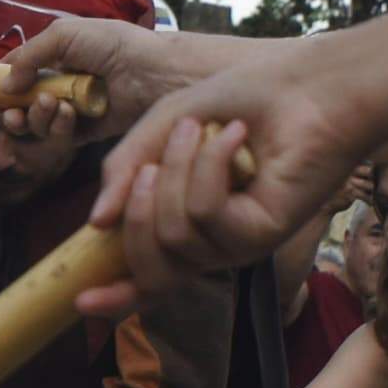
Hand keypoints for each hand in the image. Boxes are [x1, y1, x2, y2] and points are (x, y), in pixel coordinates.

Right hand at [0, 17, 219, 141]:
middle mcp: (62, 85)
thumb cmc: (113, 44)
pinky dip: (56, 128)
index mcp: (57, 58)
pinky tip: (65, 113)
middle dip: (12, 110)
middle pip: (22, 106)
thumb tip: (4, 86)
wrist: (152, 72)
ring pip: (38, 125)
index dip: (1, 85)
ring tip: (48, 104)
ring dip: (35, 117)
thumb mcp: (64, 35)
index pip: (19, 74)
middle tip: (12, 111)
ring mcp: (74, 110)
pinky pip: (60, 138)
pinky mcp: (87, 133)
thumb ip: (28, 56)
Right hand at [85, 37, 382, 301]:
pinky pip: (207, 214)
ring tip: (204, 129)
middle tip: (153, 163)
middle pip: (151, 267)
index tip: (80, 301)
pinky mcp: (262, 235)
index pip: (147, 276)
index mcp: (184, 223)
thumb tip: (94, 224)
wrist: (307, 86)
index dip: (113, 295)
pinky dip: (211, 166)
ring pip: (174, 235)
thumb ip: (125, 169)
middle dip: (138, 210)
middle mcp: (210, 243)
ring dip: (177, 170)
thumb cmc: (241, 100)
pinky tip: (236, 137)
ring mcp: (236, 243)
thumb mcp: (163, 125)